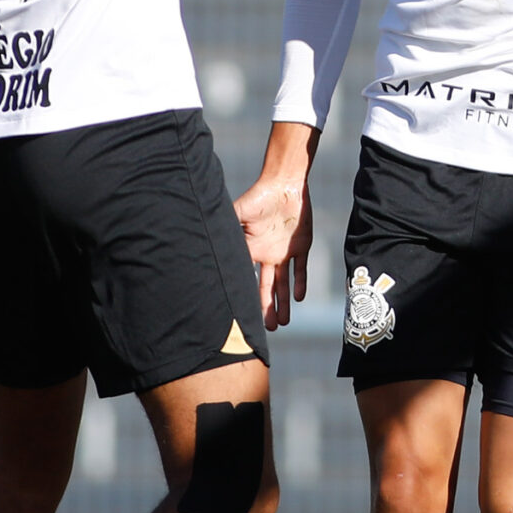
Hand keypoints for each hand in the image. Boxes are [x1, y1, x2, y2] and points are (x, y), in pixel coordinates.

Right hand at [234, 173, 314, 329]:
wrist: (283, 184)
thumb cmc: (258, 197)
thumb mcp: (238, 215)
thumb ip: (228, 231)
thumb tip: (210, 247)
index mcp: (250, 250)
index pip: (247, 279)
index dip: (246, 297)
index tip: (244, 316)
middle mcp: (266, 254)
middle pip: (266, 287)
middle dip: (267, 308)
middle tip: (270, 329)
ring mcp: (284, 251)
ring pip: (283, 283)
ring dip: (283, 302)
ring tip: (284, 322)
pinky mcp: (301, 245)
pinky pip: (301, 268)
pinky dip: (300, 282)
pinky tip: (298, 297)